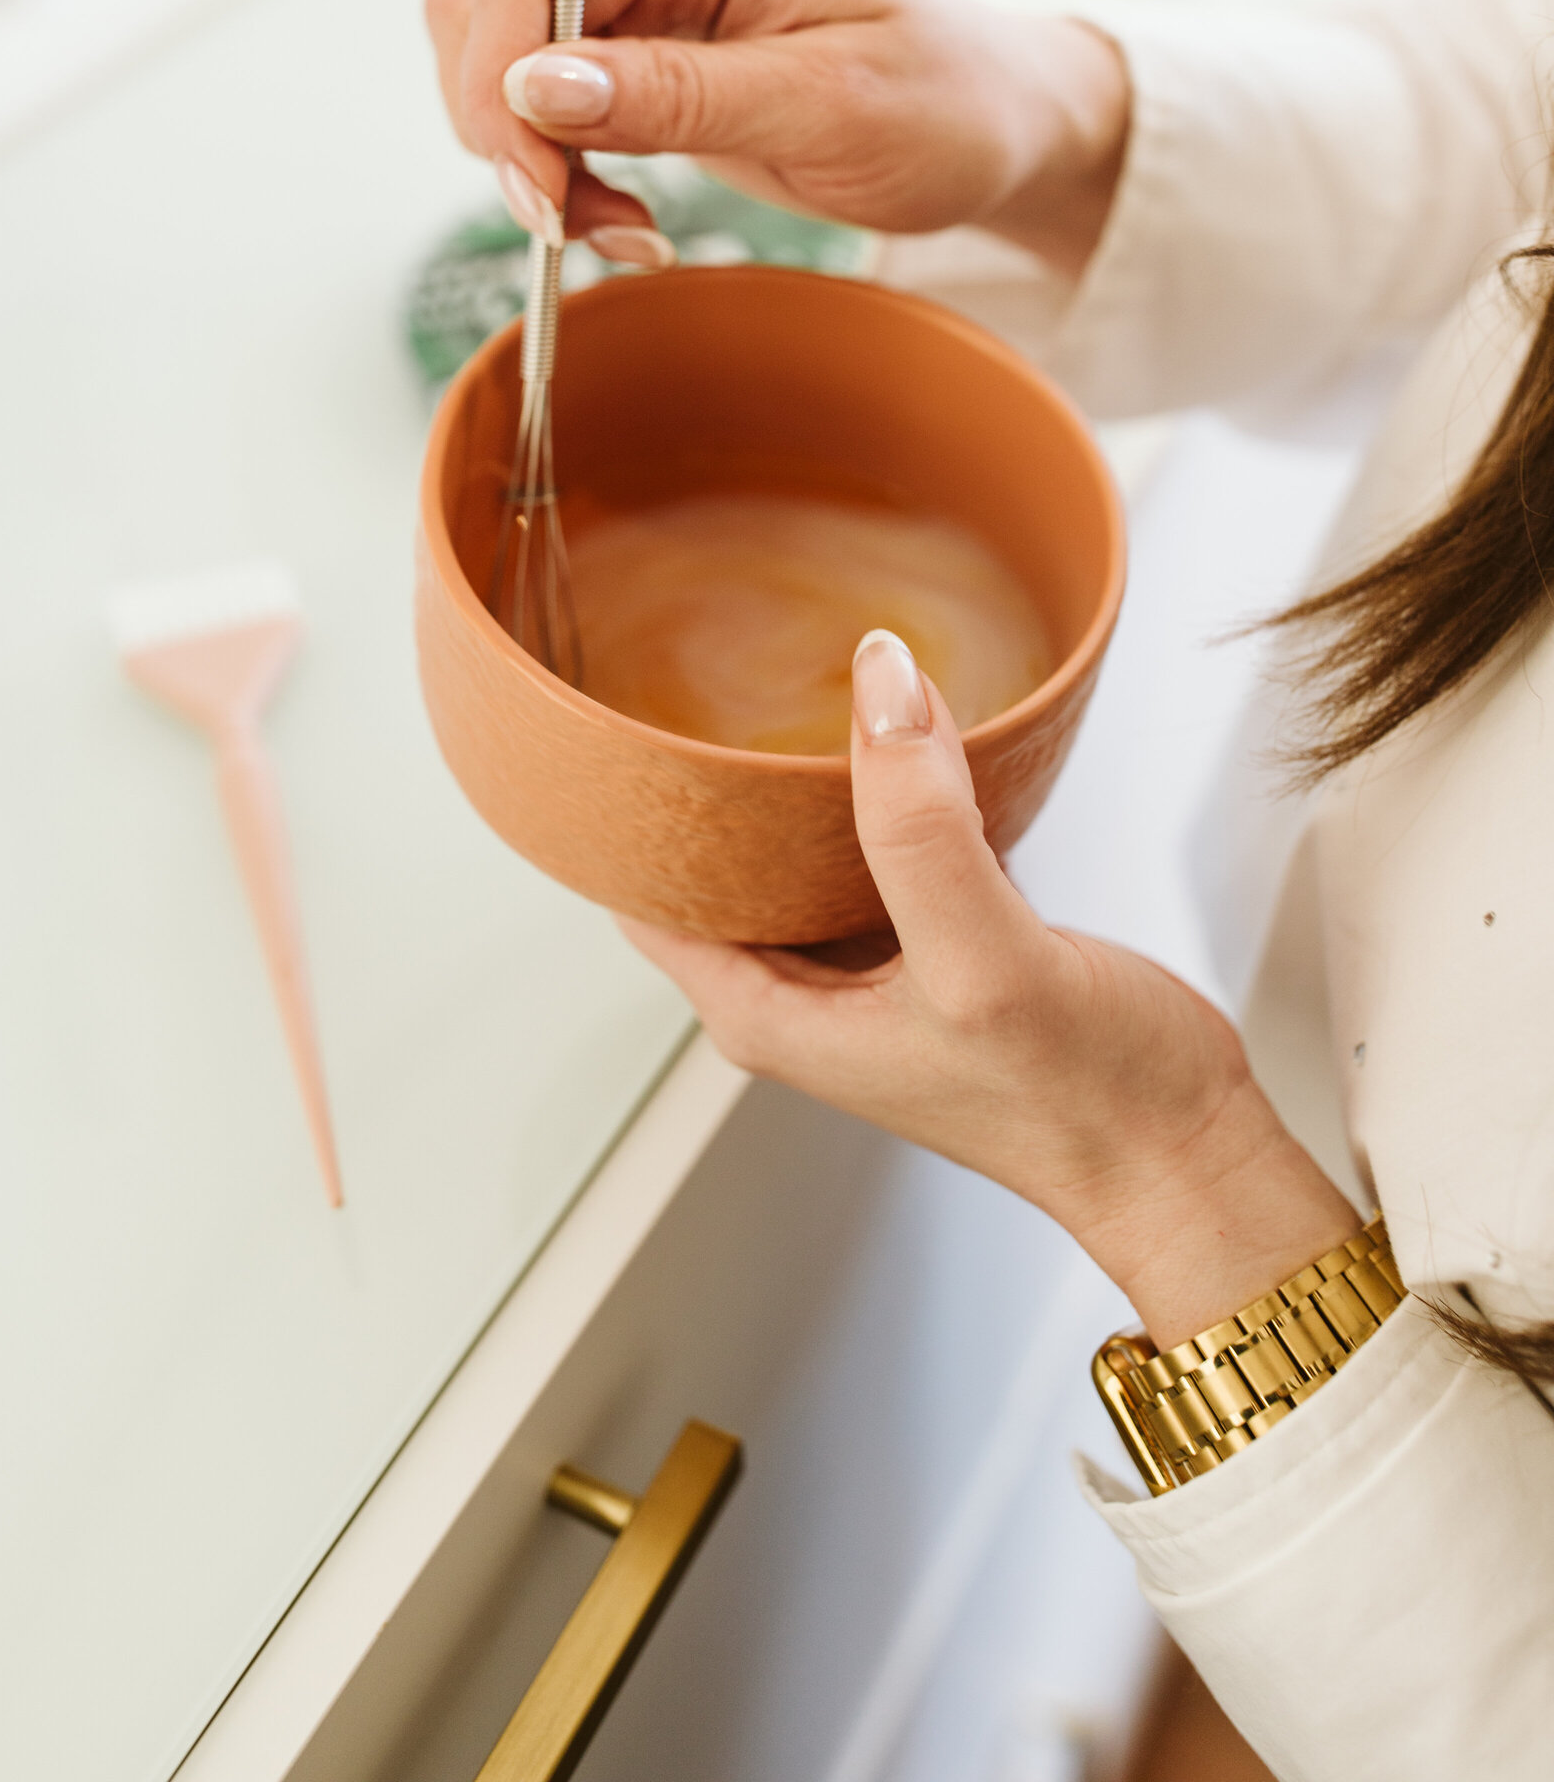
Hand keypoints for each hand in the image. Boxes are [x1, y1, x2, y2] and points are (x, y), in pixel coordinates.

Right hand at [424, 0, 1127, 273]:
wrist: (996, 128)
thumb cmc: (942, 98)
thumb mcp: (824, 105)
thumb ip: (678, 95)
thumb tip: (536, 87)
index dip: (502, 78)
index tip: (538, 189)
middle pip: (492, 16)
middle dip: (511, 134)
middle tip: (575, 228)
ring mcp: (639, 5)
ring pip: (501, 69)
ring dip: (531, 163)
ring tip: (624, 228)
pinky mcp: (636, 70)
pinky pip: (541, 115)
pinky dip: (558, 179)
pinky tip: (625, 220)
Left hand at [624, 630, 1356, 1349]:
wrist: (1187, 1158)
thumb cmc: (1085, 1100)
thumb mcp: (985, 957)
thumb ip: (922, 827)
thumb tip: (880, 683)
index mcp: (764, 1012)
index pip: (643, 890)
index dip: (634, 803)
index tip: (635, 705)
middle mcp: (798, 993)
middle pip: (713, 861)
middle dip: (710, 772)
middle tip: (719, 661)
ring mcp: (867, 969)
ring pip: (798, 849)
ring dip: (801, 777)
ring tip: (796, 674)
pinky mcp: (936, 943)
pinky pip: (880, 847)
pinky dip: (884, 795)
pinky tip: (902, 732)